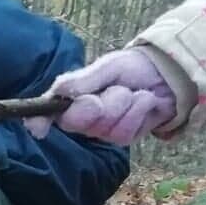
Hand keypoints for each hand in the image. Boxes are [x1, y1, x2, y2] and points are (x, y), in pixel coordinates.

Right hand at [26, 48, 176, 144]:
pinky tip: (145, 102)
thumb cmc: (132, 68)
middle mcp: (82, 118)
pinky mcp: (123, 137)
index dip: (39, 121)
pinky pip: (125, 132)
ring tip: (133, 93)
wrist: (168, 74)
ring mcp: (102, 130)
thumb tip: (58, 91)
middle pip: (76, 122)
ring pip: (104, 128)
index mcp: (71, 100)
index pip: (47, 113)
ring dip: (124, 105)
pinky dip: (138, 112)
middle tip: (114, 90)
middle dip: (97, 105)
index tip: (38, 128)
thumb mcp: (107, 67)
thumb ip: (82, 79)